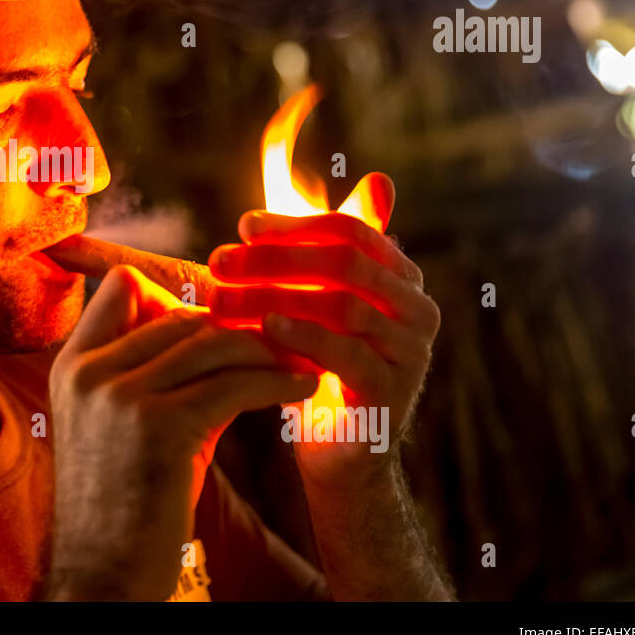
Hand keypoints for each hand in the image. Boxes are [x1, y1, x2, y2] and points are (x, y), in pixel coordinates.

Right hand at [45, 264, 318, 599]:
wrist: (104, 574)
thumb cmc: (126, 503)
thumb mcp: (127, 426)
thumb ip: (161, 374)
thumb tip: (224, 333)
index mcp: (72, 365)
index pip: (125, 286)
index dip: (176, 295)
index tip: (222, 321)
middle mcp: (89, 372)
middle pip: (181, 314)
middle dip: (237, 324)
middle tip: (285, 334)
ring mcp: (121, 397)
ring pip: (212, 342)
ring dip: (266, 349)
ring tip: (301, 359)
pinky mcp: (161, 427)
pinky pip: (235, 384)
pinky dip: (277, 383)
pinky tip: (302, 389)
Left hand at [207, 209, 440, 491]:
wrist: (341, 454)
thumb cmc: (320, 366)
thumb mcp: (316, 302)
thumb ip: (314, 248)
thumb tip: (330, 180)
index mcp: (400, 276)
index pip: (348, 230)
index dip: (293, 223)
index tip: (242, 226)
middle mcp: (416, 307)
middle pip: (343, 262)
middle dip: (275, 257)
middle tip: (219, 259)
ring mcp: (411, 350)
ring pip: (340, 304)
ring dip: (273, 294)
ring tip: (223, 295)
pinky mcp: (394, 391)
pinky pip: (347, 352)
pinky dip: (302, 335)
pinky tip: (262, 326)